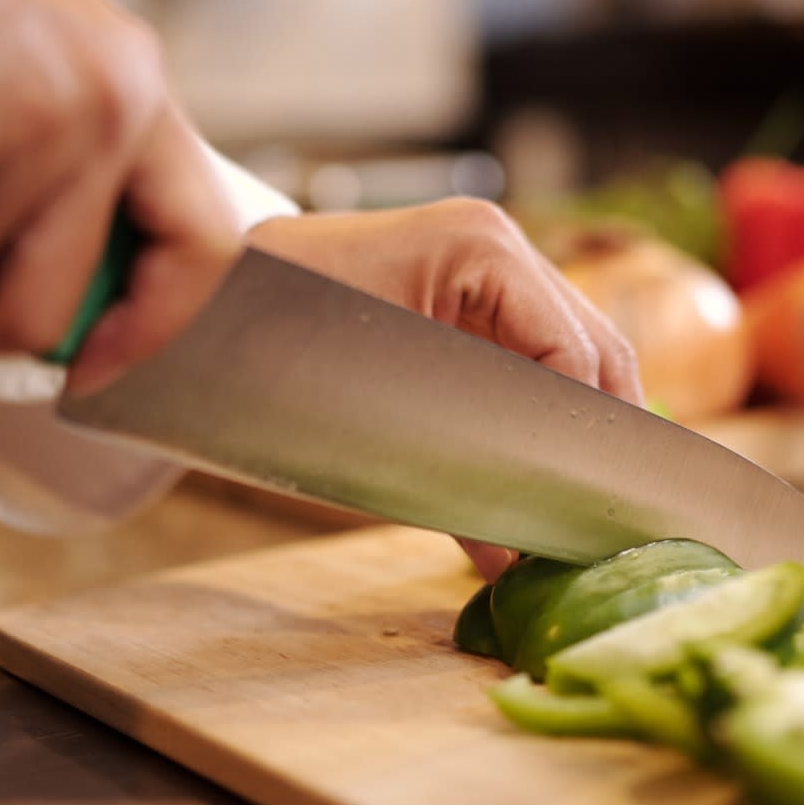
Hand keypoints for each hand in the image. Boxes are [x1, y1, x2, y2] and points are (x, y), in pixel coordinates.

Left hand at [240, 200, 644, 581]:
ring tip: (580, 498)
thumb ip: (450, 489)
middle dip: (597, 433)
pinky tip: (536, 468)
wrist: (195, 298)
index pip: (576, 355)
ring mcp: (479, 258)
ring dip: (572, 423)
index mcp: (480, 248)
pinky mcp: (460, 286)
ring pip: (567, 350)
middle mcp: (494, 242)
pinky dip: (533, 408)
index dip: (592, 438)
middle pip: (591, 347)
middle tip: (608, 514)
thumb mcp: (369, 421)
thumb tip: (511, 562)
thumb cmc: (264, 342)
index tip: (599, 508)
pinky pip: (523, 349)